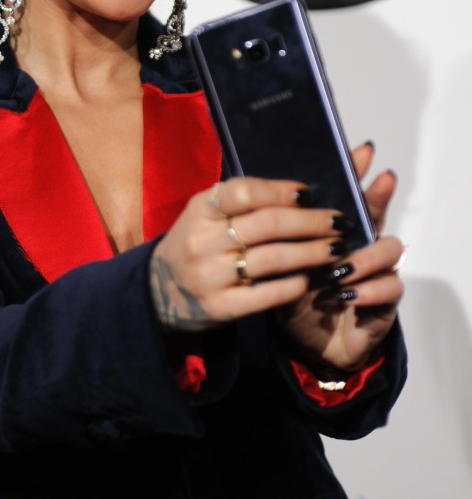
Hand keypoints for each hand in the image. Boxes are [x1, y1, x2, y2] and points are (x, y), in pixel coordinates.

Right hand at [150, 173, 354, 331]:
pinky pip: (266, 295)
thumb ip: (244, 201)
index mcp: (200, 208)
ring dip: (311, 252)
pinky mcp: (219, 307)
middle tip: (339, 222)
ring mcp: (209, 275)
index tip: (310, 194)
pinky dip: (293, 285)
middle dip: (310, 222)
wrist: (159, 291)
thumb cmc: (196, 242)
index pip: (244, 191)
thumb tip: (300, 191)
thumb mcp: (206, 214)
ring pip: (273, 258)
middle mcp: (203, 239)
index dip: (281, 191)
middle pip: (267, 224)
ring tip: (336, 248)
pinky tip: (310, 278)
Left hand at [277, 142, 404, 371]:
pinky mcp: (383, 304)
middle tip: (358, 200)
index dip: (357, 172)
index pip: (348, 192)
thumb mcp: (275, 258)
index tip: (362, 150)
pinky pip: (390, 289)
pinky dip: (368, 289)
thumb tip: (253, 190)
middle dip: (373, 201)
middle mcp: (358, 244)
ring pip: (390, 250)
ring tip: (338, 266)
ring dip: (363, 255)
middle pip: (374, 214)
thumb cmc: (289, 292)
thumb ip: (272, 229)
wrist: (301, 341)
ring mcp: (375, 272)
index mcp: (332, 228)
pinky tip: (347, 292)